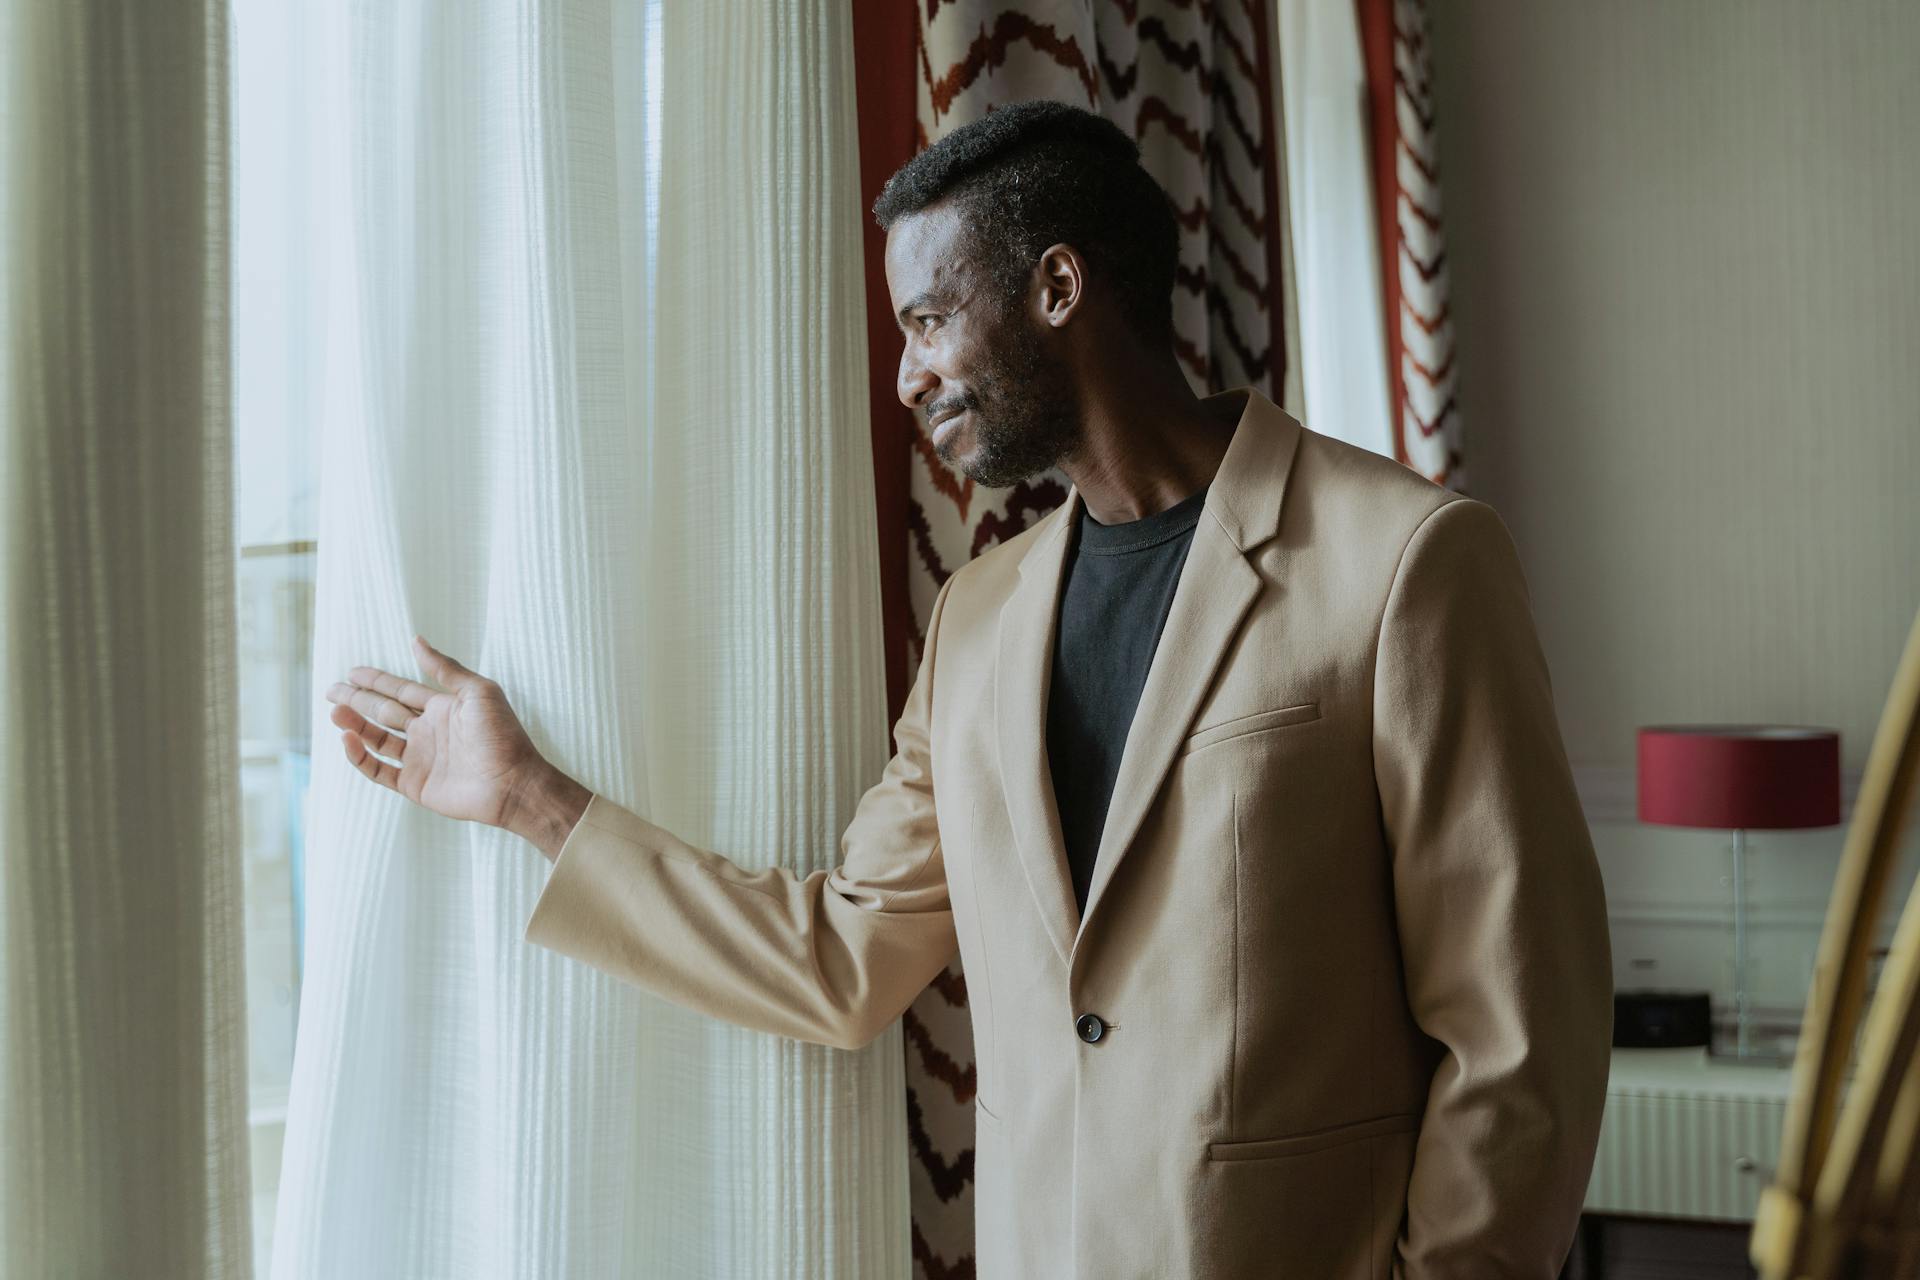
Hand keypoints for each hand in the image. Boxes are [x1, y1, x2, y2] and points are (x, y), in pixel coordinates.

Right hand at [325, 636, 548, 829]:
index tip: (351, 672)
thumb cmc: (502, 735)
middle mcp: (428, 732)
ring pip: (377, 739)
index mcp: (442, 708)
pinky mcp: (415, 784)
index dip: (376, 681)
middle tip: (331, 690)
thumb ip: (444, 669)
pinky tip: (348, 740)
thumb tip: (416, 640)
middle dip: (357, 701)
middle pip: (384, 712)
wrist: (512, 783)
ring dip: (355, 726)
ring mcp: (420, 759)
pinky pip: (380, 770)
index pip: (400, 690)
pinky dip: (361, 757)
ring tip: (334, 713)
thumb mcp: (478, 692)